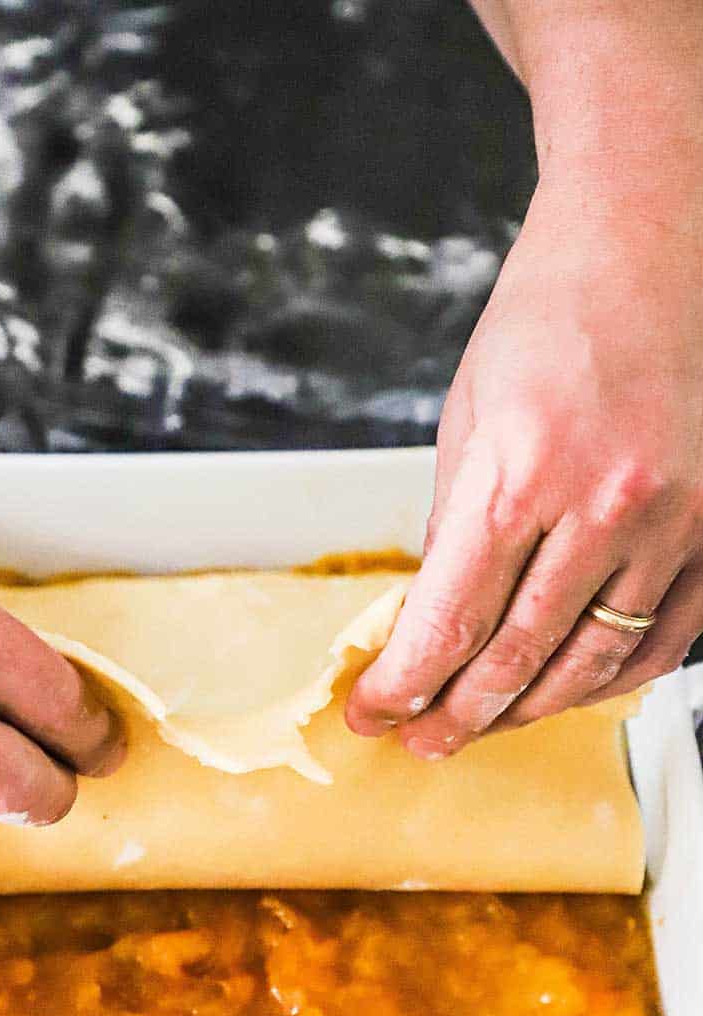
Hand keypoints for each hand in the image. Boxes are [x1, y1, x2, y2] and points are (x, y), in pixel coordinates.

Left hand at [347, 180, 702, 756]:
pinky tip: (570, 690)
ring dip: (528, 710)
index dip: (403, 687)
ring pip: (591, 661)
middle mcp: (601, 505)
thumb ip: (452, 533)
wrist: (647, 248)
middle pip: (515, 657)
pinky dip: (612, 678)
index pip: (447, 623)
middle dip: (455, 713)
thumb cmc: (548, 320)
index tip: (373, 714)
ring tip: (484, 726)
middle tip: (422, 739)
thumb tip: (431, 622)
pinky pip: (664, 639)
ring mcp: (671, 520)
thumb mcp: (465, 425)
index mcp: (518, 473)